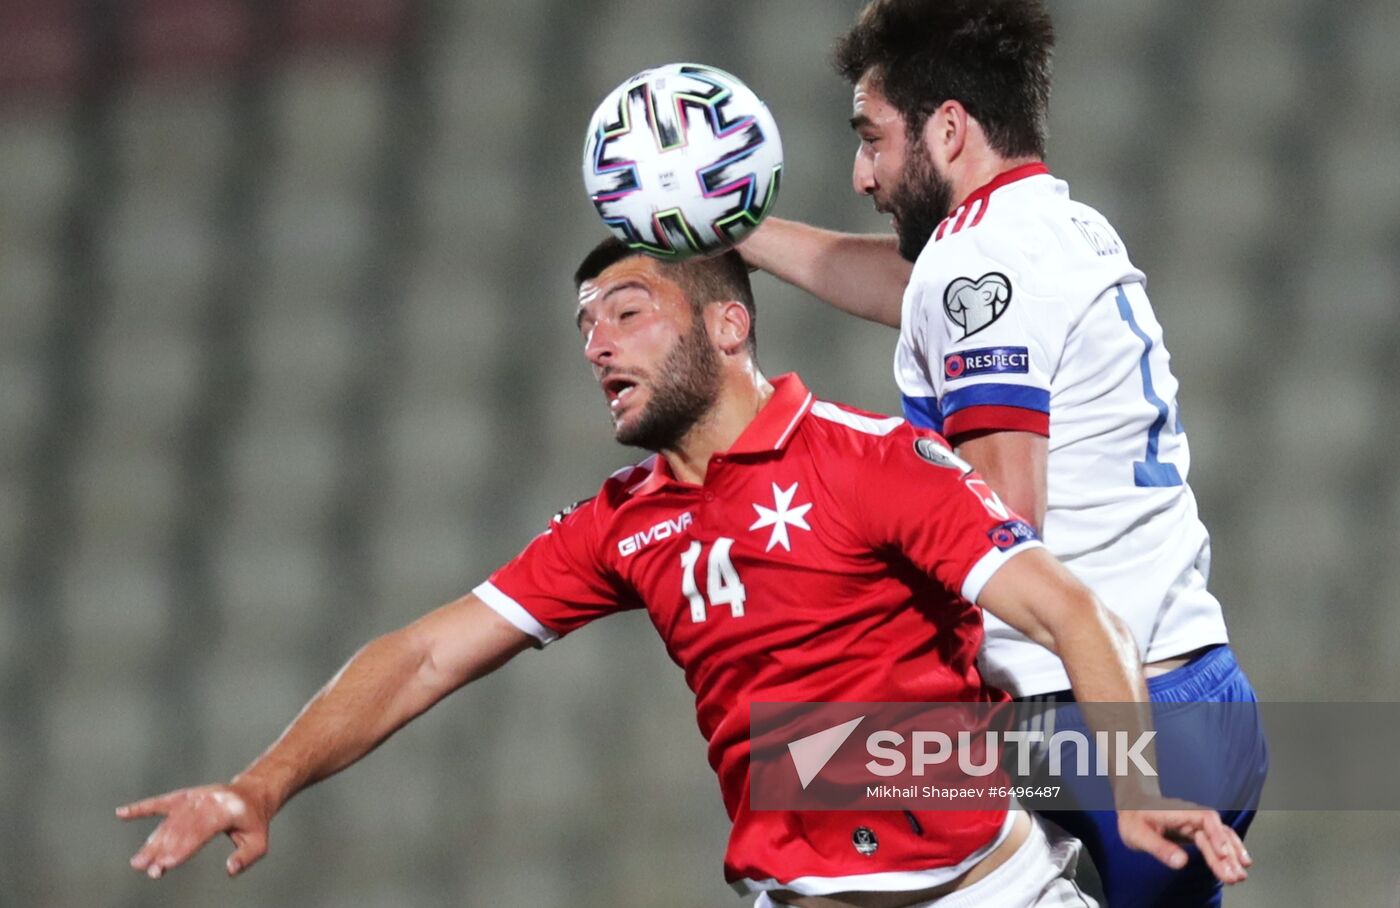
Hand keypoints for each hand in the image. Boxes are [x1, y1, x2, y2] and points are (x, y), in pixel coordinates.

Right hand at [117, 781, 272, 878]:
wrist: (251, 793)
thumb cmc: (254, 821)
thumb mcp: (259, 841)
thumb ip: (246, 856)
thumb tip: (230, 870)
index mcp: (227, 810)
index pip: (200, 831)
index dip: (183, 848)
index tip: (166, 864)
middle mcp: (207, 801)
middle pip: (181, 829)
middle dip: (164, 850)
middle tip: (148, 869)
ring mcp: (193, 797)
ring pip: (169, 821)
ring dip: (153, 842)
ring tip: (138, 862)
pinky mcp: (183, 796)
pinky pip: (160, 802)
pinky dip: (141, 808)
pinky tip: (121, 814)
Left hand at [1117, 800, 1251, 884]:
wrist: (1131, 808)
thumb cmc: (1133, 819)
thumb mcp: (1138, 834)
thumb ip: (1159, 847)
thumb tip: (1181, 863)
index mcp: (1178, 812)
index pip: (1205, 818)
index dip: (1217, 834)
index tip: (1223, 853)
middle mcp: (1191, 816)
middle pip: (1215, 833)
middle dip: (1227, 855)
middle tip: (1236, 876)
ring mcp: (1195, 825)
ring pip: (1219, 839)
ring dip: (1231, 856)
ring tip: (1241, 875)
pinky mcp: (1195, 834)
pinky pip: (1214, 843)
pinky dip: (1226, 854)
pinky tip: (1236, 865)